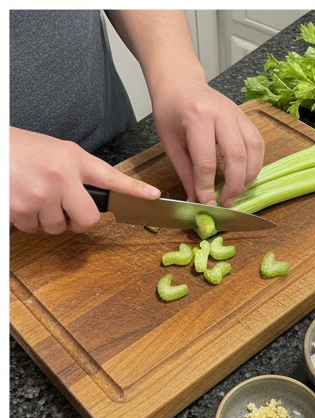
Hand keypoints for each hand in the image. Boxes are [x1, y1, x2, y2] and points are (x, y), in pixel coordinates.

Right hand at [9, 128, 160, 233]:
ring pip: (58, 227)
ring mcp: (40, 194)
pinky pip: (35, 229)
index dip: (133, 189)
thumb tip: (106, 193)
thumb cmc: (20, 150)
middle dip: (76, 220)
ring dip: (47, 219)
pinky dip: (28, 220)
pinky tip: (19, 198)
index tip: (153, 197)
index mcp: (71, 158)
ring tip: (33, 194)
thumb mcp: (56, 152)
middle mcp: (60, 175)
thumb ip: (80, 172)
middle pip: (88, 219)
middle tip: (61, 205)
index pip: (110, 176)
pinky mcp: (21, 209)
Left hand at [150, 80, 264, 206]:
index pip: (206, 162)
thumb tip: (197, 200)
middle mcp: (220, 113)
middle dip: (233, 186)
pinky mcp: (245, 118)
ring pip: (253, 152)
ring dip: (248, 177)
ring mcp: (236, 114)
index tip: (208, 205)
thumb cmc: (171, 110)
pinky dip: (255, 164)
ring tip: (237, 191)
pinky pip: (258, 145)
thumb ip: (186, 173)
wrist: (179, 81)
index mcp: (196, 117)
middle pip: (236, 158)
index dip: (207, 188)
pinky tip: (245, 175)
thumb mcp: (170, 142)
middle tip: (226, 202)